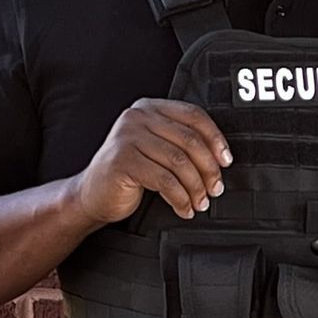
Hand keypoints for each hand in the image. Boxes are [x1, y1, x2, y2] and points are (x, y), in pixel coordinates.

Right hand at [76, 99, 231, 225]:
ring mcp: (128, 138)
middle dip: (209, 169)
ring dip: (196, 187)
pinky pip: (164, 180)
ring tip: (200, 202)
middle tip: (215, 189)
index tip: (225, 160)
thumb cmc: (128, 174)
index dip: (215, 138)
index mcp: (149, 109)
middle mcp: (137, 118)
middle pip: (189, 140)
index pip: (193, 115)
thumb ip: (179, 144)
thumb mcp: (156, 151)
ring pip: (179, 162)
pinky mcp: (123, 161)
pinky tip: (183, 208)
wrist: (92, 194)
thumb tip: (219, 158)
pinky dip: (180, 198)